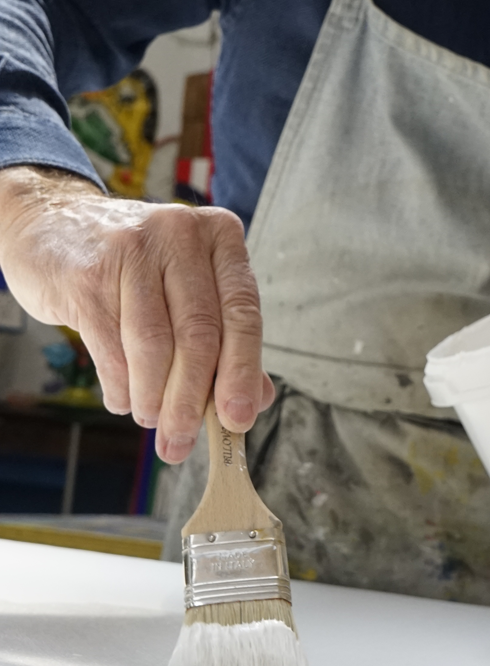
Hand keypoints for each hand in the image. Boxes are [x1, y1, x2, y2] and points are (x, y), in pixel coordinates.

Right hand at [0, 166, 274, 461]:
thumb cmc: (134, 264)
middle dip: (192, 400)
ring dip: (154, 398)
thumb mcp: (188, 284)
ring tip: (151, 420)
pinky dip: (120, 386)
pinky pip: (111, 348)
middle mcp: (179, 233)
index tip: (239, 418)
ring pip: (154, 345)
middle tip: (183, 441)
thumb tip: (260, 397)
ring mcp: (131, 249)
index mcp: (219, 233)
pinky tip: (124, 398)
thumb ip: (227, 336)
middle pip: (198, 333)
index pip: (242, 311)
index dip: (243, 371)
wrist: (53, 224)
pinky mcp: (87, 275)